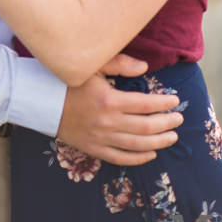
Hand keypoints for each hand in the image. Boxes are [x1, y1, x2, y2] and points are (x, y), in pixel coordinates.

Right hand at [57, 53, 183, 165]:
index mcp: (109, 100)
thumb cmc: (68, 80)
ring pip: (137, 145)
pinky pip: (120, 158)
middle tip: (179, 119)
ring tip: (172, 137)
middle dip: (167, 123)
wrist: (42, 102)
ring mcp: (101, 138)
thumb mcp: (93, 66)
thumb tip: (144, 68)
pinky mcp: (94, 149)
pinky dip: (138, 158)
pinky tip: (151, 153)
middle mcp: (107, 122)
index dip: (164, 103)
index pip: (146, 104)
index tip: (175, 100)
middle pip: (146, 127)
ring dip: (159, 142)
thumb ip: (120, 64)